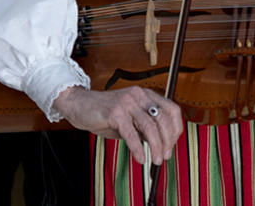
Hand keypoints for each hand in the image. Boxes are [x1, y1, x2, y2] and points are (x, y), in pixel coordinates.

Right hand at [53, 86, 183, 164]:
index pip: (171, 109)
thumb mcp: (129, 120)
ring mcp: (127, 102)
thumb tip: (161, 143)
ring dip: (156, 146)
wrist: (79, 105)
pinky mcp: (115, 112)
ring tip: (156, 160)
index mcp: (146, 95)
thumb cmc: (104, 113)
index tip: (172, 145)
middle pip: (163, 118)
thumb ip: (144, 128)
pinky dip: (138, 148)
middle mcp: (139, 96)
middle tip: (165, 156)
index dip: (175, 129)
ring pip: (149, 126)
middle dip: (168, 140)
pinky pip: (131, 133)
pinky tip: (140, 158)